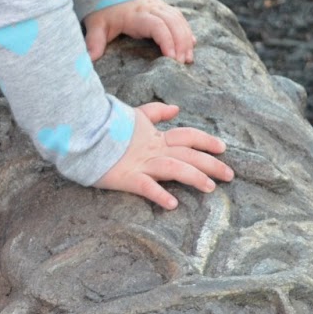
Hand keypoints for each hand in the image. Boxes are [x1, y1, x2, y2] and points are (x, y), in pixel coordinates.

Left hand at [83, 0, 195, 63]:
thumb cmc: (103, 8)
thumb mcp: (96, 23)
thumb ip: (94, 40)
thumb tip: (89, 58)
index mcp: (136, 14)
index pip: (157, 26)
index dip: (167, 41)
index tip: (171, 57)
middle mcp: (151, 8)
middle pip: (173, 23)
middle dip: (181, 43)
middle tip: (183, 63)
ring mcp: (159, 6)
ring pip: (179, 20)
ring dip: (186, 38)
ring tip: (189, 58)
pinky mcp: (163, 7)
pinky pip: (179, 18)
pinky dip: (187, 31)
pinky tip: (192, 43)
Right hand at [94, 102, 231, 209]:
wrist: (82, 130)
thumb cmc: (105, 124)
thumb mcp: (133, 114)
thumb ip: (155, 113)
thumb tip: (176, 108)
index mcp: (154, 137)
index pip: (187, 136)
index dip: (206, 140)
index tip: (223, 148)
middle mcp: (152, 150)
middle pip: (188, 154)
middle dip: (212, 164)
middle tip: (231, 175)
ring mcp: (140, 163)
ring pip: (173, 168)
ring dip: (194, 177)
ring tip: (210, 188)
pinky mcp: (125, 177)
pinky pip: (145, 186)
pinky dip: (159, 195)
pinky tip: (172, 204)